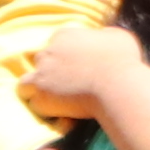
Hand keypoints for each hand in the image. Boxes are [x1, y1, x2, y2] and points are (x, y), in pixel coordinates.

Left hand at [22, 19, 148, 113]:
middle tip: (67, 84)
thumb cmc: (123, 61)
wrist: (117, 85)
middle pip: (41, 61)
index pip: (56, 43)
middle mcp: (48, 52)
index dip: (65, 56)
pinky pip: (35, 104)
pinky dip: (46, 109)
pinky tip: (60, 114)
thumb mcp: (118, 37)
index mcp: (64, 36)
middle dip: (51, 71)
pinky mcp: (41, 97)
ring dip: (37, 89)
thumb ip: (104, 35)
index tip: (76, 67)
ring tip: (52, 99)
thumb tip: (102, 38)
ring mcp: (42, 75)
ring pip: (26, 82)